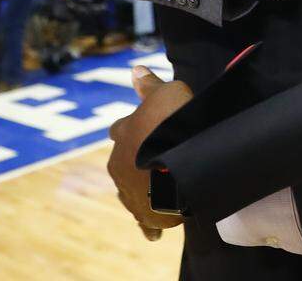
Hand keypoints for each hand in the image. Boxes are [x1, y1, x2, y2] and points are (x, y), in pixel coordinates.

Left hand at [107, 66, 192, 238]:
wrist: (183, 161)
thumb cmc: (175, 121)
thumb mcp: (166, 91)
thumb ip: (150, 84)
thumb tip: (135, 68)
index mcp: (122, 132)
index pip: (121, 128)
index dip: (136, 127)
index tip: (152, 129)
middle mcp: (118, 162)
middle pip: (125, 160)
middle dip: (138, 160)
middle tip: (163, 159)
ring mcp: (129, 190)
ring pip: (131, 189)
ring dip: (143, 188)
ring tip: (163, 190)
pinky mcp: (143, 212)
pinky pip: (143, 219)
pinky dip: (148, 223)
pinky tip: (153, 232)